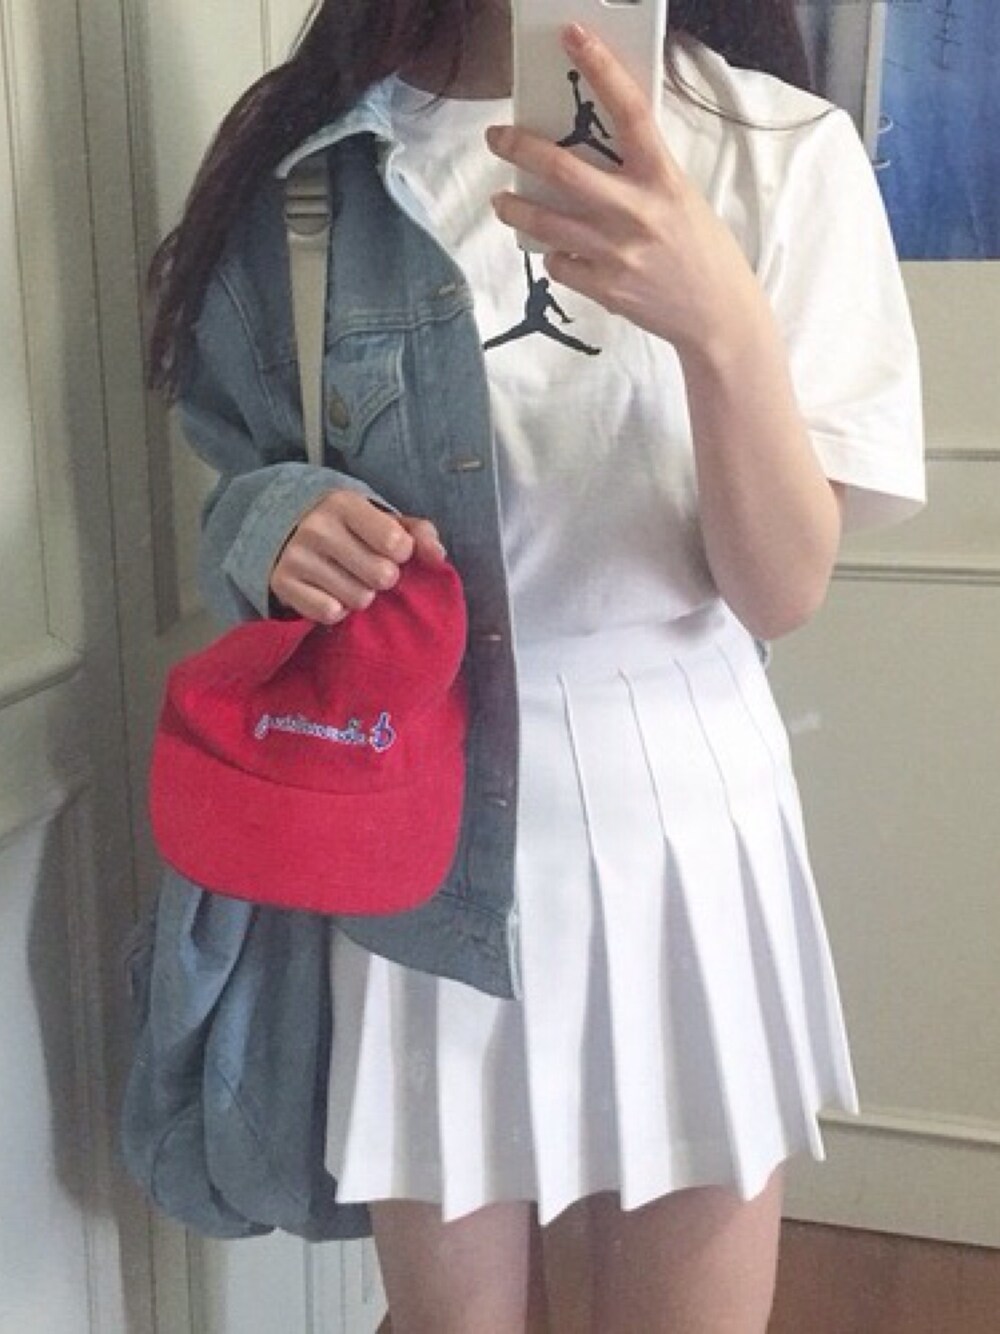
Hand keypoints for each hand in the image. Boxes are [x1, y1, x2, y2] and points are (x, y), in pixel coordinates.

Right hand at [269, 490, 445, 624]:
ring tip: (348, 578)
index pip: (394, 542)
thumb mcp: (382, 518)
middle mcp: (316, 528)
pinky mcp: (282, 584)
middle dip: (383, 577)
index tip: (392, 550)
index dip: (402, 553)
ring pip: (358, 599)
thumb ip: (419, 532)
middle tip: (369, 568)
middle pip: (381, 577)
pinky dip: (336, 609)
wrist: (282, 527)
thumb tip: (437, 556)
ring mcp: (296, 556)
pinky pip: (330, 613)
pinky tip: (329, 591)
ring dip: (360, 595)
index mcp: (343, 503)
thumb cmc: (350, 527)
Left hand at [485, 24, 763, 361]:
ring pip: (545, 222)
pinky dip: (556, 257)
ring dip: (514, 209)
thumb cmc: (702, 251)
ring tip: (503, 202)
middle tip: (496, 137)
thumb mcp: (681, 197)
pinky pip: (560, 264)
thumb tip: (595, 150)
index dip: (600, 67)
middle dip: (518, 148)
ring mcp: (616, 252)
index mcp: (662, 177)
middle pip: (561, 169)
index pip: (629, 109)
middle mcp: (636, 211)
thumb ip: (641, 174)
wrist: (718, 315)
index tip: (572, 37)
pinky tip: (563, 254)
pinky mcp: (605, 287)